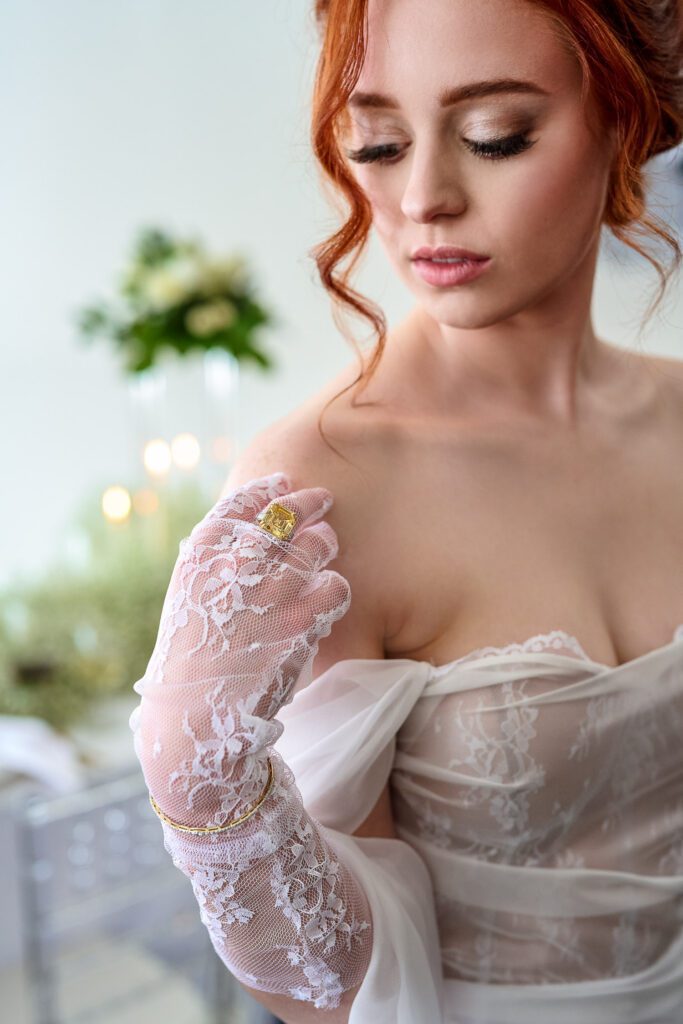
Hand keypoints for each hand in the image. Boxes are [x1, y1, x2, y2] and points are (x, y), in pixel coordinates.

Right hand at [133, 471, 351, 828]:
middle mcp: (235, 566)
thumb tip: (256, 528)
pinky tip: (328, 596)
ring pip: (318, 544)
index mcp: (200, 555)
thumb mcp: (190, 597)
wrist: (197, 719)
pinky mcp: (300, 624)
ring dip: (325, 543)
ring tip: (325, 546)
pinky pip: (335, 587)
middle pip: (286, 515)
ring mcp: (269, 594)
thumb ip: (219, 561)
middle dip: (308, 504)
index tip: (283, 483)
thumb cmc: (193, 657)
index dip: (266, 489)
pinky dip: (335, 589)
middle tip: (323, 500)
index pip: (241, 503)